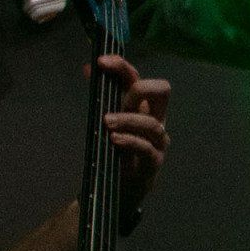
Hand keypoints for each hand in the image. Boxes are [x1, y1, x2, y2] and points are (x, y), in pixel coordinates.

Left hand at [95, 54, 169, 213]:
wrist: (120, 188)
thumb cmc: (116, 150)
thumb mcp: (108, 121)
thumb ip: (102, 97)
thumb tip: (87, 68)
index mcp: (143, 106)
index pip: (138, 78)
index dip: (122, 66)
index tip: (102, 62)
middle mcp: (155, 119)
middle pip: (162, 90)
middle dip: (139, 89)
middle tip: (119, 99)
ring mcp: (157, 141)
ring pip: (152, 123)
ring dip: (128, 119)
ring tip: (107, 122)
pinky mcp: (153, 162)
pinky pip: (146, 149)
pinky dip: (130, 141)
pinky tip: (114, 139)